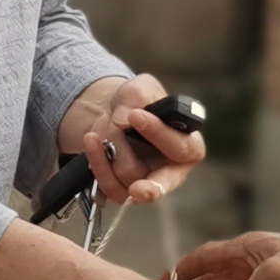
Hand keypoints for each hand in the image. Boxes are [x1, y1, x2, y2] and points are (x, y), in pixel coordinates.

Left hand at [57, 72, 204, 207]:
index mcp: (188, 146)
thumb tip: (123, 121)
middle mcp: (171, 172)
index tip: (136, 116)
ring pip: (127, 175)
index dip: (160, 133)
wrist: (114, 116)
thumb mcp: (142, 88)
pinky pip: (108, 185)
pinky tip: (91, 140)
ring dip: (112, 148)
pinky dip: (97, 162)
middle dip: (150, 188)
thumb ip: (137, 97)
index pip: (182, 148)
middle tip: (137, 190)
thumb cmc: (138, 104)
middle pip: (160, 185)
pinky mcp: (123, 191)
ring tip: (108, 125)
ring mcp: (146, 185)